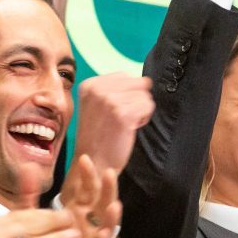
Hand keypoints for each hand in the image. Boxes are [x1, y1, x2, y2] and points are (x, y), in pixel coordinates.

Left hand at [14, 155, 117, 237]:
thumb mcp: (31, 220)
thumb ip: (30, 195)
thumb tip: (27, 165)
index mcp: (75, 215)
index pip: (86, 191)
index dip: (88, 177)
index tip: (85, 159)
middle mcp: (86, 229)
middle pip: (101, 206)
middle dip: (107, 190)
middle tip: (108, 173)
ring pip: (106, 230)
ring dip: (111, 218)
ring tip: (114, 204)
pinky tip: (101, 235)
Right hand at [61, 73, 153, 197]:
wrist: (94, 161)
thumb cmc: (99, 135)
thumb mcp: (96, 104)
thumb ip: (112, 88)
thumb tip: (146, 80)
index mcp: (89, 84)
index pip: (124, 75)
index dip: (126, 93)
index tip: (114, 110)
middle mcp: (97, 89)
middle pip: (137, 83)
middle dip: (134, 100)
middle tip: (120, 118)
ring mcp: (109, 101)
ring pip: (144, 95)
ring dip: (139, 110)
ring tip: (125, 124)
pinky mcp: (123, 114)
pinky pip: (148, 106)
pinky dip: (144, 118)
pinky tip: (130, 128)